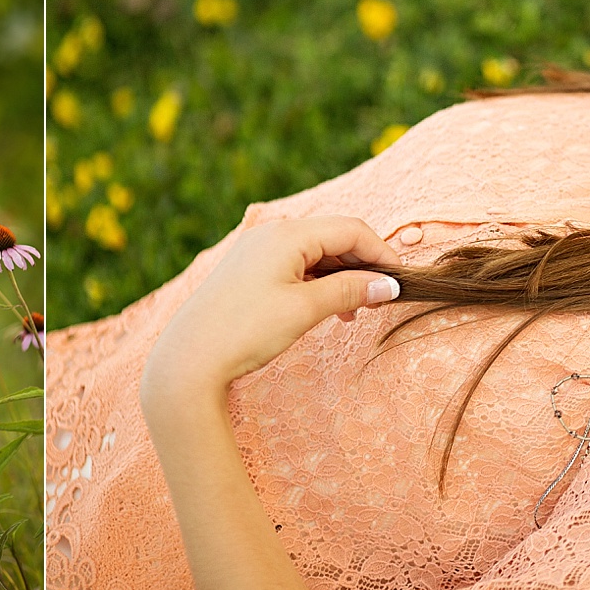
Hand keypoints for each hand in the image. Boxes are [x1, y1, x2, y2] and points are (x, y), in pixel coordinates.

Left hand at [142, 216, 401, 399]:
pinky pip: (296, 266)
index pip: (351, 230)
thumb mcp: (304, 310)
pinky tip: (328, 310)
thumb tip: (388, 285)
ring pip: (316, 254)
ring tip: (354, 313)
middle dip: (362, 266)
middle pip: (334, 238)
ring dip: (341, 277)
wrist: (188, 359)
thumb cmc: (246, 330)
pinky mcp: (249, 271)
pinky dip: (318, 284)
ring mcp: (257, 251)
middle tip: (381, 300)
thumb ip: (349, 292)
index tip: (400, 283)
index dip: (381, 253)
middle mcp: (272, 234)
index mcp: (287, 235)